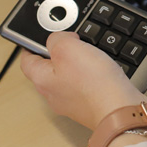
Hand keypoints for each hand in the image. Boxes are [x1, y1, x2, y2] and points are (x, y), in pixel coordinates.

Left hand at [20, 32, 146, 129]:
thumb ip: (56, 38)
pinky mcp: (90, 103)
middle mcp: (54, 94)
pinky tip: (102, 69)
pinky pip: (86, 84)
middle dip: (59, 52)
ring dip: (78, 63)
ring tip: (90, 53)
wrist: (119, 108)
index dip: (30, 45)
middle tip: (72, 41)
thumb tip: (58, 38)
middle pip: (49, 68)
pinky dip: (92, 74)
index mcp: (42, 80)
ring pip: (69, 75)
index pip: (27, 61)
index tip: (37, 37)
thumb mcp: (67, 47)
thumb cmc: (94, 84)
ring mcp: (72, 101)